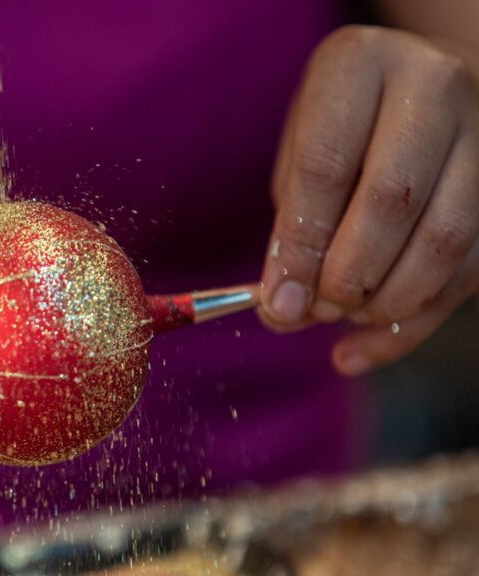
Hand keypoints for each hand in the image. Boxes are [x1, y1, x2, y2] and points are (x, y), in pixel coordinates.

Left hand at [261, 25, 478, 375]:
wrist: (419, 88)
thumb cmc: (342, 126)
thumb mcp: (301, 148)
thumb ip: (293, 220)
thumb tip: (284, 308)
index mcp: (361, 65)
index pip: (326, 166)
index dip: (301, 244)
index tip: (278, 302)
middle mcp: (434, 86)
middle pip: (394, 200)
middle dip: (348, 275)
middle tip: (314, 313)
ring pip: (446, 238)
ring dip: (388, 301)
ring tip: (343, 322)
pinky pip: (471, 267)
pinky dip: (415, 322)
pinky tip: (366, 347)